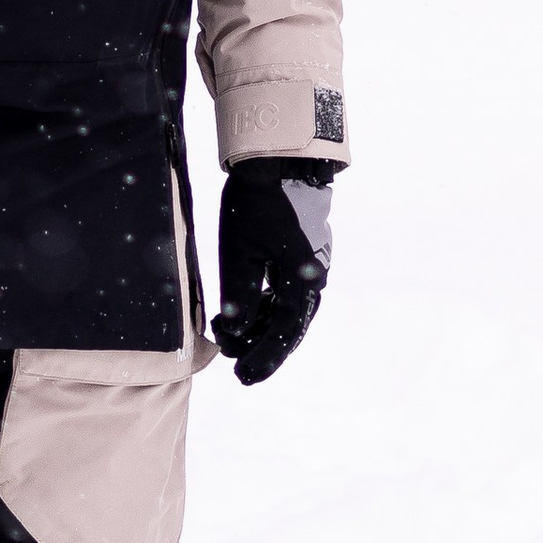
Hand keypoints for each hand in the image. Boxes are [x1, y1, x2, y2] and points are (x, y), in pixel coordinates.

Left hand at [212, 157, 334, 384]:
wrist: (273, 166)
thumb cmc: (254, 206)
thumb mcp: (238, 253)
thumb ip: (239, 298)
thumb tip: (236, 336)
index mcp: (302, 280)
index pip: (283, 333)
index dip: (264, 358)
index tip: (243, 377)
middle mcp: (312, 280)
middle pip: (288, 328)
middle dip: (262, 350)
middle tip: (236, 370)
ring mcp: (308, 270)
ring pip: (286, 314)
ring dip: (261, 331)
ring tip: (230, 341)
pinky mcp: (299, 261)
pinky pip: (284, 297)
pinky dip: (265, 310)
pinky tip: (244, 317)